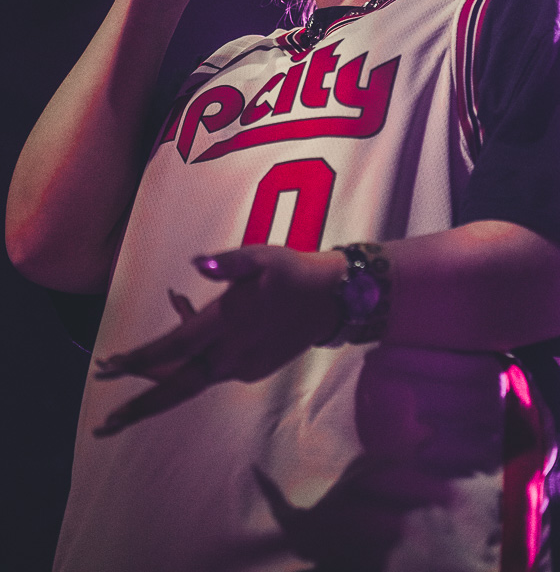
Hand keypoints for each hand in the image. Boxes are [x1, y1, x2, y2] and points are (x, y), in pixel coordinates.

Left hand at [93, 245, 344, 435]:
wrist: (334, 300)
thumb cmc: (294, 272)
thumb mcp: (262, 257)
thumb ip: (228, 263)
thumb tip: (196, 265)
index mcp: (226, 324)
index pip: (172, 348)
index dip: (137, 359)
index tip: (107, 366)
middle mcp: (230, 354)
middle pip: (176, 388)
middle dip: (138, 407)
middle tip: (103, 425)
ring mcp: (241, 366)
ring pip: (190, 379)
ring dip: (158, 380)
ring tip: (126, 365)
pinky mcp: (252, 369)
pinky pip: (210, 367)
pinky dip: (190, 356)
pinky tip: (184, 314)